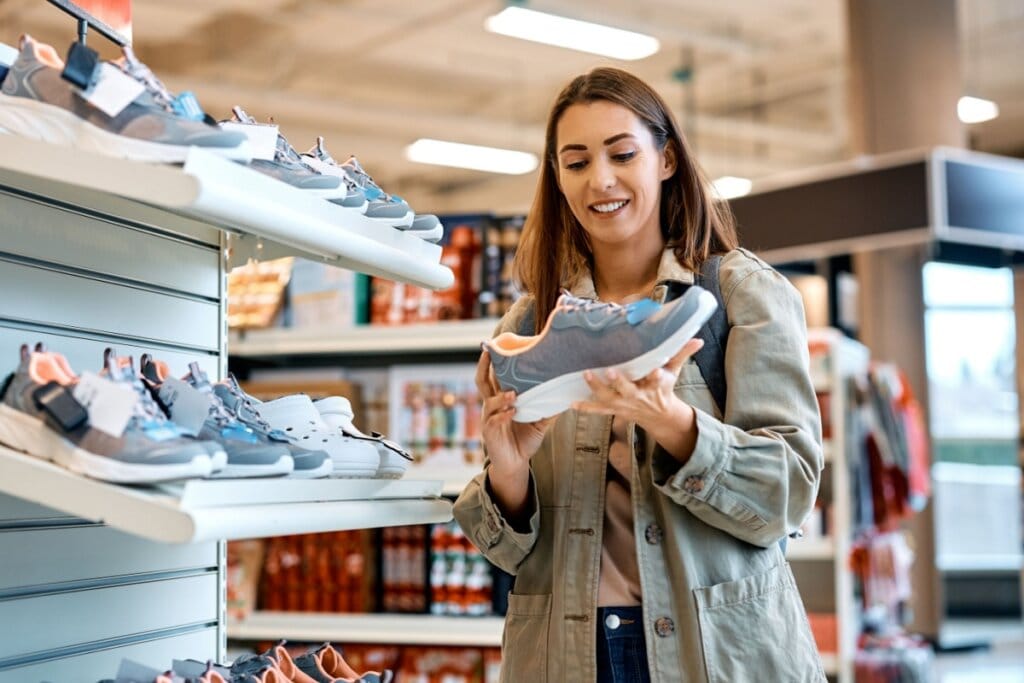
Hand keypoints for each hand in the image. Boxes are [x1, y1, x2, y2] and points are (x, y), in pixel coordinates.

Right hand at [475, 350, 555, 476]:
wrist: (515, 464)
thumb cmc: (524, 441)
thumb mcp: (540, 422)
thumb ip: (549, 408)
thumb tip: (567, 395)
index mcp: (501, 399)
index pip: (494, 376)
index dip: (493, 362)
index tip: (497, 346)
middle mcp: (492, 405)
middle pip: (482, 381)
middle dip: (484, 366)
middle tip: (488, 352)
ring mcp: (489, 419)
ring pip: (489, 401)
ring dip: (501, 397)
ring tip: (513, 394)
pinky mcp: (490, 433)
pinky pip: (494, 421)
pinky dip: (503, 415)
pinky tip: (512, 412)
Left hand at [571, 338, 703, 432]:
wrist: (658, 416)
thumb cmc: (663, 388)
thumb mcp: (674, 371)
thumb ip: (682, 353)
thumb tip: (698, 339)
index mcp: (655, 386)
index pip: (658, 380)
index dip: (656, 375)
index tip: (654, 370)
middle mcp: (639, 396)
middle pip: (628, 390)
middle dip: (619, 382)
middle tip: (610, 371)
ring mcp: (624, 404)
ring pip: (609, 398)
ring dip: (597, 389)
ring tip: (586, 375)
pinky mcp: (614, 409)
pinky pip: (598, 409)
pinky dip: (585, 406)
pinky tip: (572, 402)